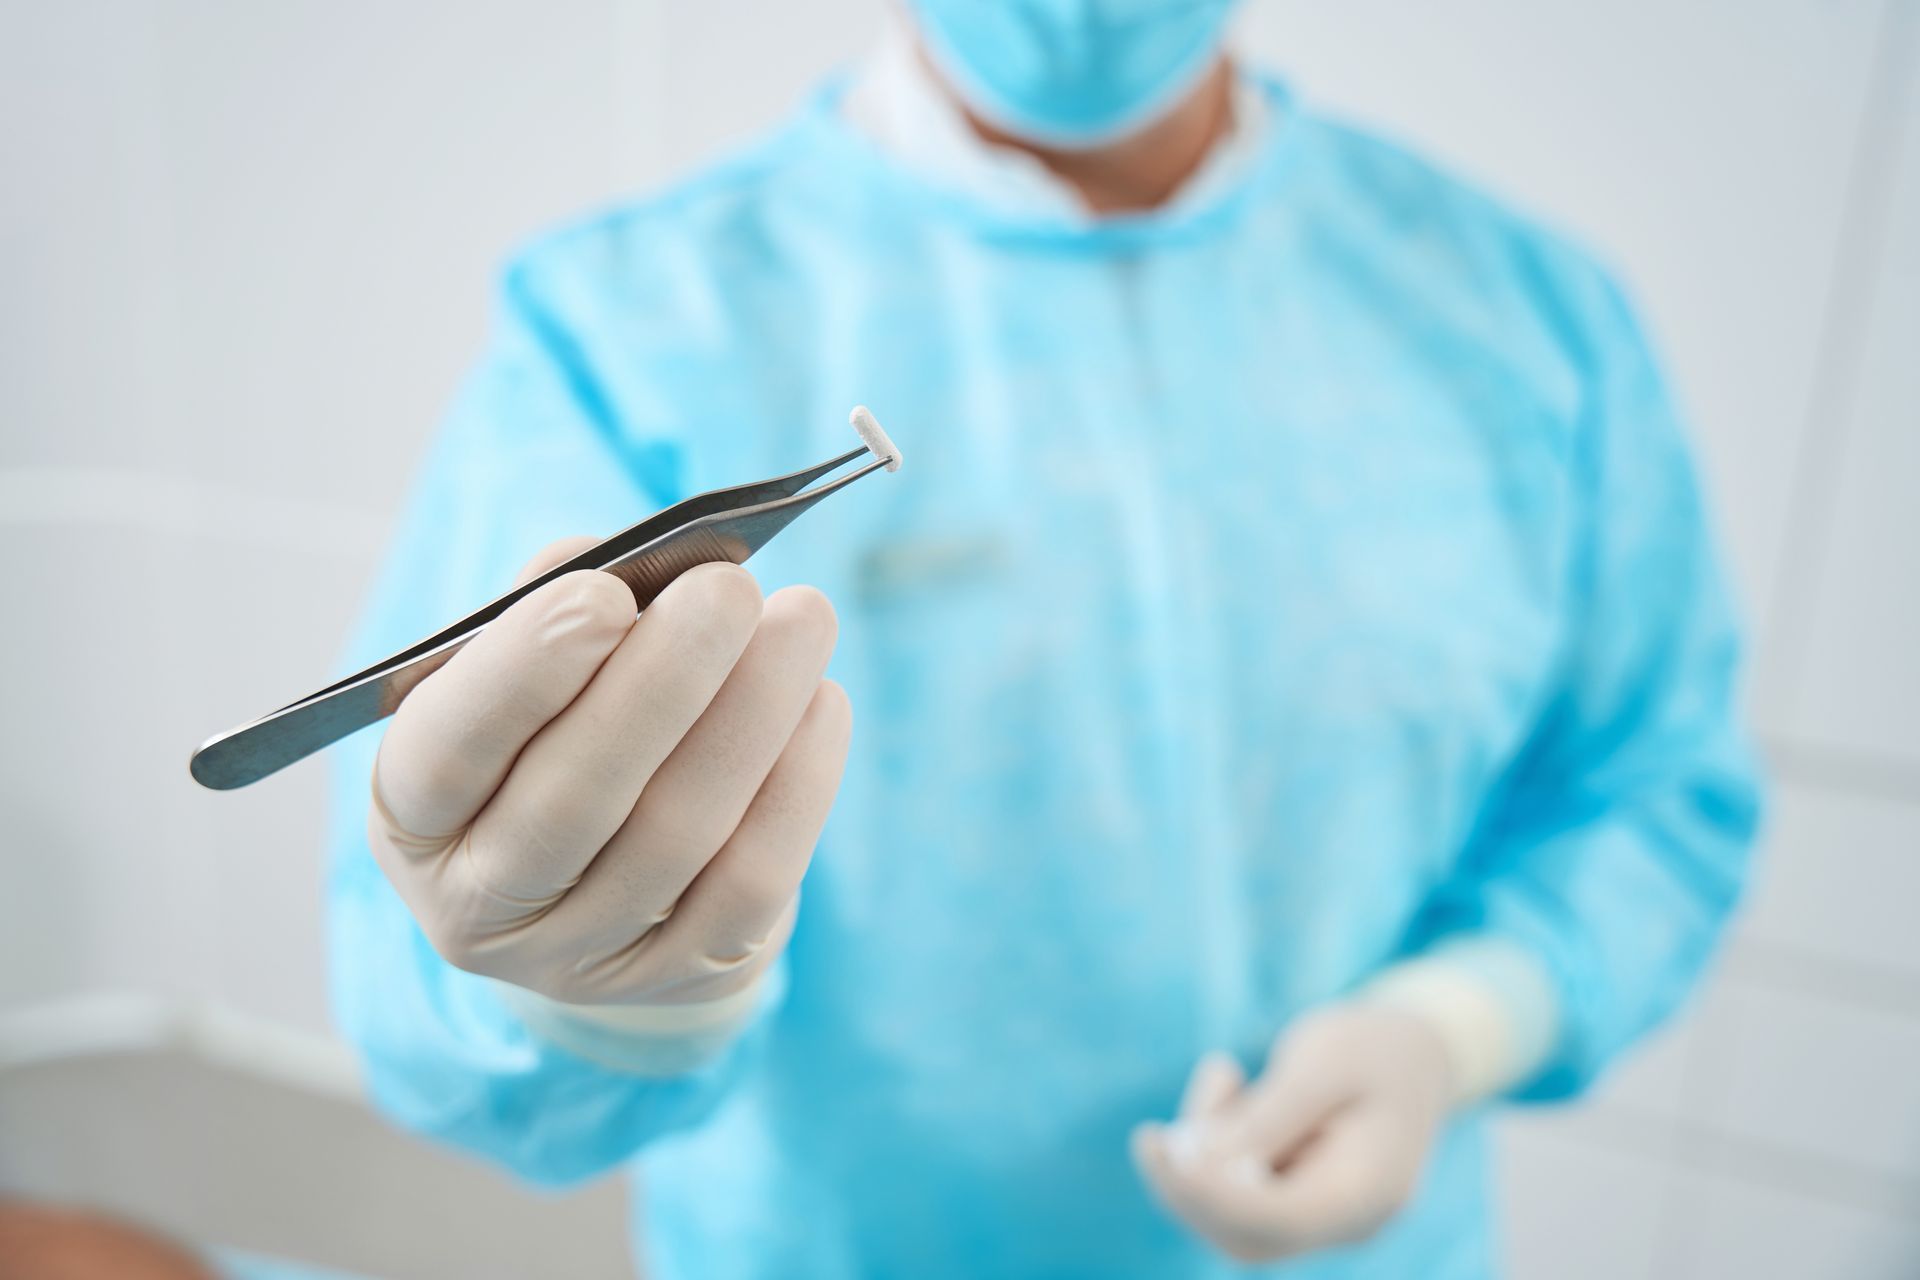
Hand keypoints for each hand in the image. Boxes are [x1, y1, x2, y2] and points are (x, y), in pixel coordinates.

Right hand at [368, 537, 849, 1010]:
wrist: (606, 867)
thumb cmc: (559, 725)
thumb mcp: (523, 667)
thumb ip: (558, 608)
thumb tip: (642, 575)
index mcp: (413, 817)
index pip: (446, 755)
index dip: (522, 674)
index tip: (602, 593)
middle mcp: (478, 909)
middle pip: (572, 801)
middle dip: (663, 682)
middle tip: (730, 589)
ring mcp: (581, 959)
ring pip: (677, 836)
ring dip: (752, 713)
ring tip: (801, 619)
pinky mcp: (684, 979)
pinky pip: (751, 884)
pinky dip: (798, 783)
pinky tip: (821, 702)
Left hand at [1131, 1004, 1456, 1263]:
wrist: (1416, 1050)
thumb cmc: (1375, 1047)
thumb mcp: (1325, 1063)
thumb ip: (1268, 1115)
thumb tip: (1199, 1162)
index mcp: (1368, 1191)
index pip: (1277, 1219)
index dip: (1211, 1193)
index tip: (1161, 1149)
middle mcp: (1346, 1221)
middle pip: (1246, 1236)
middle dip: (1188, 1190)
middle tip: (1150, 1135)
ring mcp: (1322, 1217)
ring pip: (1232, 1218)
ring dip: (1198, 1157)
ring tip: (1222, 1074)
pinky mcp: (1295, 1199)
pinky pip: (1236, 1192)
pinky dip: (1212, 1145)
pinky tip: (1227, 1078)